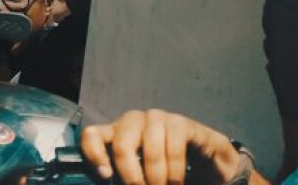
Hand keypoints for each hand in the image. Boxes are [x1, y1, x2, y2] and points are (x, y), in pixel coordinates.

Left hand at [80, 109, 242, 184]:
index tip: (106, 176)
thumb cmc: (166, 175)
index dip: (94, 154)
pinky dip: (175, 170)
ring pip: (150, 147)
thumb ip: (126, 180)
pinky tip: (177, 182)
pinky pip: (173, 146)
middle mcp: (133, 122)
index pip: (92, 135)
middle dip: (132, 176)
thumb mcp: (141, 179)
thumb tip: (110, 181)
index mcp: (116, 136)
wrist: (206, 165)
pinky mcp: (180, 122)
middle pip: (122, 144)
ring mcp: (156, 118)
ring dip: (158, 177)